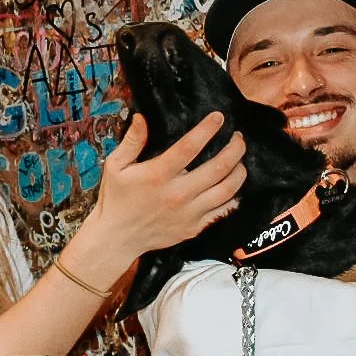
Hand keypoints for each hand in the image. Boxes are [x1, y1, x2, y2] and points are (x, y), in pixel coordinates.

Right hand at [67, 113, 245, 281]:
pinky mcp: (194, 227)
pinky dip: (234, 197)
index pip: (190, 146)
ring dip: (239, 171)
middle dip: (235, 148)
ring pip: (227, 189)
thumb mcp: (115, 166)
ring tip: (240, 160)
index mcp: (158, 175)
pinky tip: (233, 186)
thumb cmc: (116, 199)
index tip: (218, 117)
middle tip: (238, 137)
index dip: (207, 129)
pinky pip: (223, 210)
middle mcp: (178, 193)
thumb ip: (131, 141)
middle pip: (218, 167)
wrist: (118, 238)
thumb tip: (141, 118)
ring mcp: (189, 212)